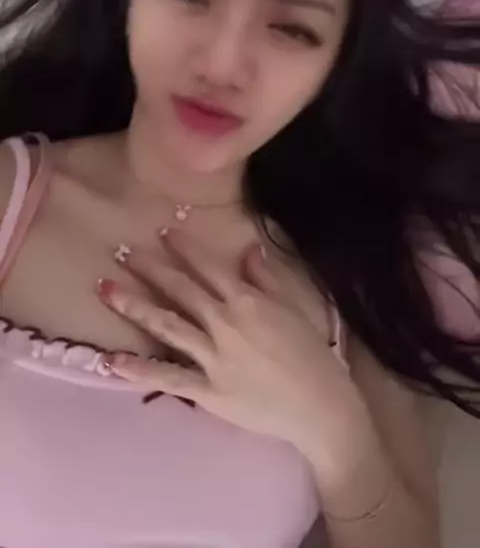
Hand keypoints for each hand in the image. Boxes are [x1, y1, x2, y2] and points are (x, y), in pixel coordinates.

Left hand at [98, 233, 376, 488]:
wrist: (320, 406)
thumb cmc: (311, 354)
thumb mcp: (292, 308)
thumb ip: (266, 278)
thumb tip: (249, 248)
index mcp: (247, 301)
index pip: (208, 267)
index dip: (184, 249)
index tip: (162, 232)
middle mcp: (225, 323)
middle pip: (181, 290)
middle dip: (150, 269)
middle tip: (121, 252)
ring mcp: (214, 358)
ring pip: (167, 326)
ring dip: (134, 306)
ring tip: (106, 290)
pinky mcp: (207, 391)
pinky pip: (169, 377)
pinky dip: (139, 369)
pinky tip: (112, 360)